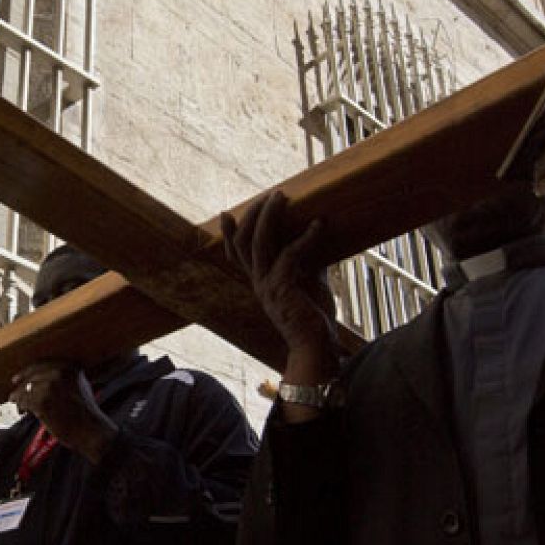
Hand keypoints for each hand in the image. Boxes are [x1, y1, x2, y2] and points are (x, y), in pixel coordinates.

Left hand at [9, 362, 118, 463]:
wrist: (91, 431)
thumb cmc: (86, 414)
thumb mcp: (80, 387)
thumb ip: (64, 378)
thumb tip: (41, 379)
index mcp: (69, 367)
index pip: (41, 365)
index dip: (27, 372)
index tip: (17, 378)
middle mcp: (59, 372)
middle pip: (31, 377)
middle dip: (21, 386)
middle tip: (13, 394)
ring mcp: (50, 386)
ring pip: (26, 389)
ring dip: (19, 398)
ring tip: (17, 405)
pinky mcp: (42, 401)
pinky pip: (24, 401)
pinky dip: (21, 406)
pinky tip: (21, 411)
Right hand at [221, 190, 342, 383]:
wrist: (316, 350)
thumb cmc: (314, 319)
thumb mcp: (311, 284)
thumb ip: (309, 262)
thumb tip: (317, 238)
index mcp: (260, 282)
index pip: (236, 254)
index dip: (229, 234)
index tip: (225, 213)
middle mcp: (258, 282)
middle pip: (243, 241)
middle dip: (253, 214)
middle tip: (270, 195)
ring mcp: (268, 285)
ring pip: (259, 243)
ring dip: (270, 216)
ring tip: (281, 197)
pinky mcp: (283, 288)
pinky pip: (290, 254)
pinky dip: (306, 236)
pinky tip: (319, 225)